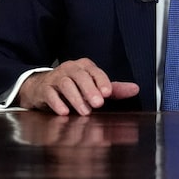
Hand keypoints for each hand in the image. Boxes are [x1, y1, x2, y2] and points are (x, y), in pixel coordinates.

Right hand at [19, 58, 139, 115]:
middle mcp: (70, 68)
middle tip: (98, 104)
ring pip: (65, 84)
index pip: (95, 71)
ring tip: (84, 111)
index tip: (108, 93)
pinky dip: (57, 103)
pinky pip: (50, 93)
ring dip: (76, 98)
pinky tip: (64, 112)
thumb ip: (114, 89)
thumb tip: (135, 89)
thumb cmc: (74, 87)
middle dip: (90, 90)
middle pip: (80, 76)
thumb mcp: (94, 87)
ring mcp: (56, 77)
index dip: (101, 81)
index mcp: (85, 66)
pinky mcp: (44, 88)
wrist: (43, 87)